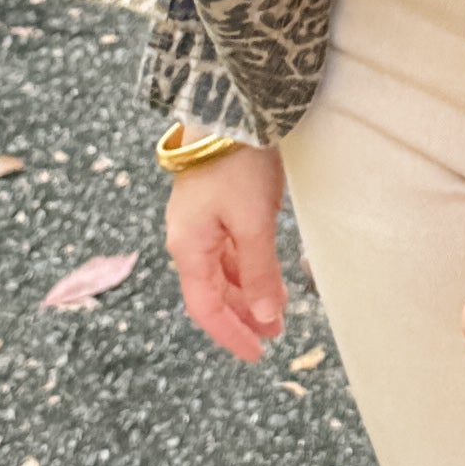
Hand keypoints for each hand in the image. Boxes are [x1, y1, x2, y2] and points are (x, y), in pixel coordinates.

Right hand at [163, 144, 290, 364]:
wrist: (230, 111)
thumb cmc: (237, 165)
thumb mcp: (254, 223)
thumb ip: (260, 272)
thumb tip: (268, 317)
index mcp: (188, 247)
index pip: (205, 308)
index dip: (231, 334)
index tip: (258, 354)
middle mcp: (187, 239)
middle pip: (211, 292)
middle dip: (242, 316)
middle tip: (274, 335)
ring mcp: (199, 222)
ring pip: (221, 272)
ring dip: (247, 294)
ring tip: (277, 310)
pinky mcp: (213, 206)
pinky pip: (227, 250)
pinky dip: (247, 269)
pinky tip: (267, 274)